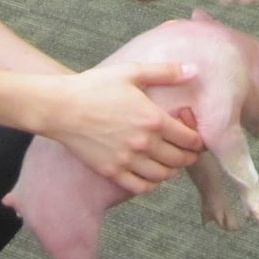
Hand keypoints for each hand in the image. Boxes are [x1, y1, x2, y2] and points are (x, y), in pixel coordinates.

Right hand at [44, 63, 204, 194]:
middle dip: (189, 157)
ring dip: (172, 170)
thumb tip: (193, 70)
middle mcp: (144, 143)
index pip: (189, 139)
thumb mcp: (131, 72)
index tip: (196, 138)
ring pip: (163, 176)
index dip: (197, 141)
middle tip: (188, 152)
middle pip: (179, 160)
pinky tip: (150, 174)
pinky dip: (151, 184)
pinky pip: (141, 187)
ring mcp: (127, 160)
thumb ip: (165, 72)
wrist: (60, 107)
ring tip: (170, 162)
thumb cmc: (95, 86)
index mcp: (153, 119)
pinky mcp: (112, 171)